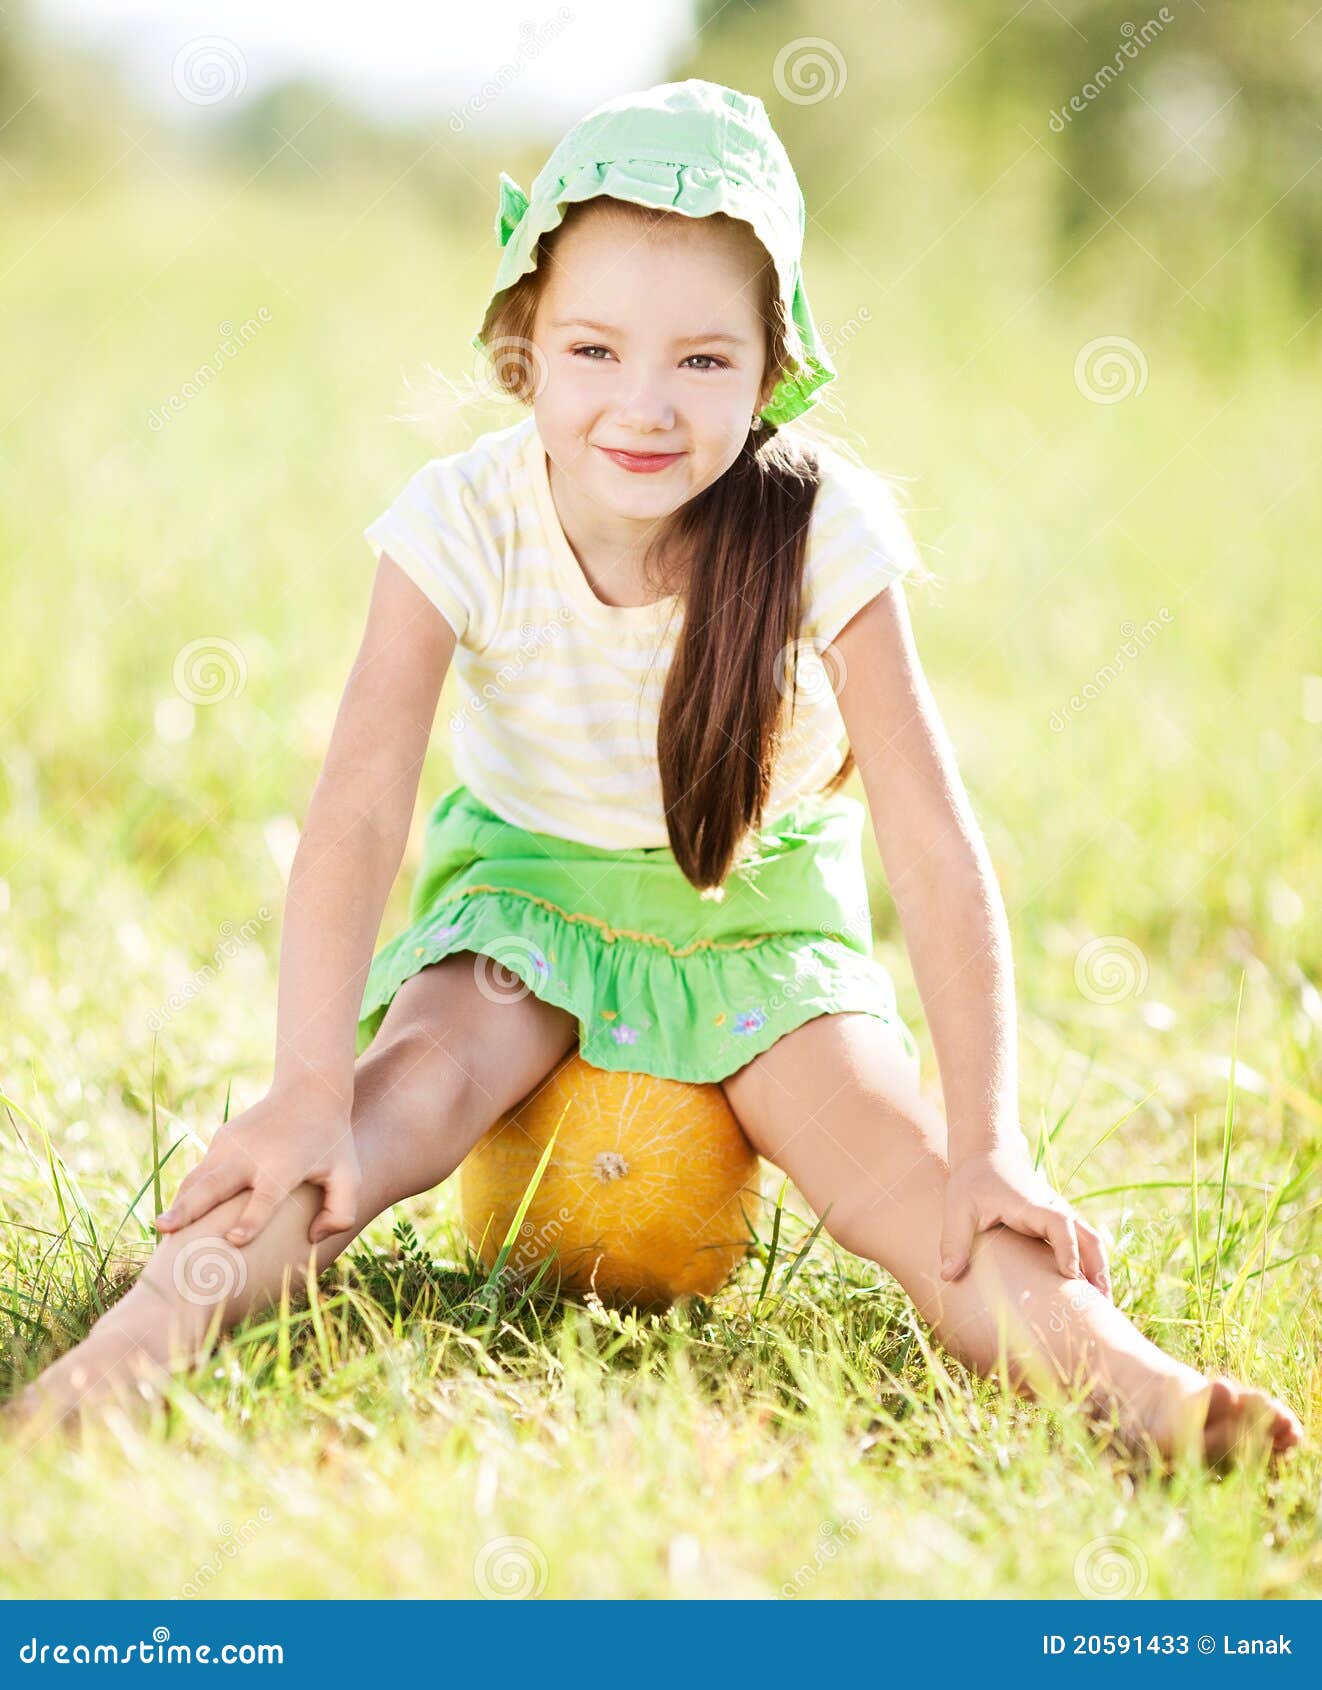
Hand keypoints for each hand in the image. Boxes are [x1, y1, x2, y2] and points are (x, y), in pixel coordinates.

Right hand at [153, 1083, 360, 1248]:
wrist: (310, 1090)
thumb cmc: (331, 1142)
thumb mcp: (349, 1174)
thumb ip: (341, 1211)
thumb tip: (313, 1238)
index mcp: (283, 1166)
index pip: (265, 1197)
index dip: (252, 1220)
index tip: (234, 1240)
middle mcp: (252, 1154)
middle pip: (216, 1185)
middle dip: (189, 1209)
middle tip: (164, 1230)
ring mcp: (232, 1145)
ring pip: (198, 1179)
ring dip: (178, 1204)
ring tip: (160, 1229)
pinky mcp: (221, 1140)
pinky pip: (199, 1172)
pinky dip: (185, 1194)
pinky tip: (174, 1217)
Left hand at [939, 1143, 1110, 1295]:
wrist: (986, 1155)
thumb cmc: (973, 1181)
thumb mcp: (958, 1207)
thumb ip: (953, 1240)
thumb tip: (947, 1276)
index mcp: (1032, 1204)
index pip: (1060, 1224)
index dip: (1068, 1250)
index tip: (1069, 1277)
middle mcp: (1053, 1209)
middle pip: (1089, 1237)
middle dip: (1098, 1269)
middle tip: (1102, 1306)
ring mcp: (1058, 1216)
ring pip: (1090, 1242)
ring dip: (1098, 1270)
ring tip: (1102, 1307)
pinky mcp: (1056, 1223)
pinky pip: (1081, 1244)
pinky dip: (1089, 1266)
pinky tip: (1085, 1293)